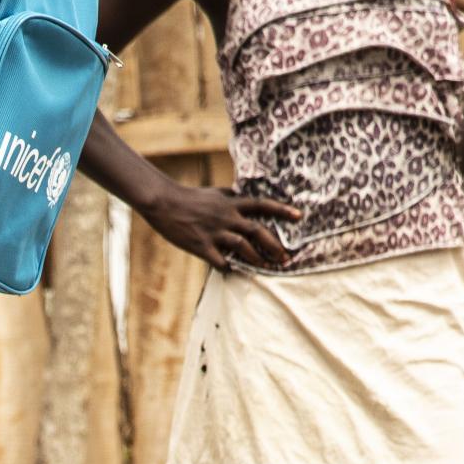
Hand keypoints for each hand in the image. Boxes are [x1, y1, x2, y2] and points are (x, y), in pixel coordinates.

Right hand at [140, 183, 299, 270]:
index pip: (262, 205)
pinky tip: (234, 272)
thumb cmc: (189, 197)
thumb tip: (242, 193)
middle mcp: (227, 217)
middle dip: (274, 245)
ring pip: (242, 247)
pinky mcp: (201, 245)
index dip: (282, 210)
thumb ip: (230, 195)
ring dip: (257, 259)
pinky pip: (220, 260)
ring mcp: (214, 232)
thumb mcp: (214, 191)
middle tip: (286, 258)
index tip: (299, 216)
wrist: (164, 202)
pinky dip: (229, 268)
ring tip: (267, 268)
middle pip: (257, 231)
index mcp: (231, 203)